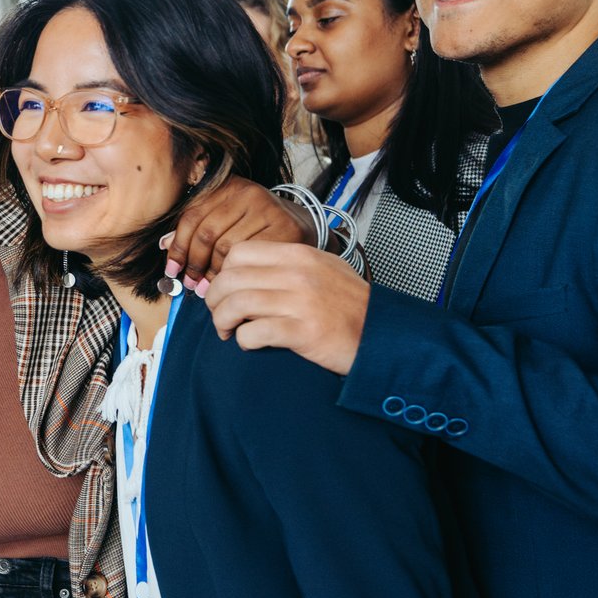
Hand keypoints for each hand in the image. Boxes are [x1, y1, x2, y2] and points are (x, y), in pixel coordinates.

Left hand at [164, 177, 312, 295]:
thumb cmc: (255, 227)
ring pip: (226, 248)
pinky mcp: (285, 229)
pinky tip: (230, 287)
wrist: (303, 227)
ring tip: (206, 290)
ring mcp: (269, 210)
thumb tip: (165, 244)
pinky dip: (234, 276)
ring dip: (211, 274)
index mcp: (228, 186)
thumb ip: (198, 228)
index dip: (178, 247)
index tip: (172, 270)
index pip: (192, 217)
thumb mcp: (226, 218)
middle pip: (206, 233)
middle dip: (193, 264)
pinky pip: (249, 259)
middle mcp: (248, 193)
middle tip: (189, 284)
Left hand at [204, 240, 369, 374]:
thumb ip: (288, 264)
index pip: (240, 253)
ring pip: (236, 304)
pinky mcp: (302, 332)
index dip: (223, 272)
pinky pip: (253, 333)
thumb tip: (248, 270)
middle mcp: (297, 274)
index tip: (225, 290)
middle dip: (214, 300)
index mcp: (299, 255)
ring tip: (227, 332)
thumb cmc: (350, 305)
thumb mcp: (323, 268)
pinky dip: (243, 340)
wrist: (383, 334)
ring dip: (222, 321)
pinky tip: (249, 344)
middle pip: (231, 279)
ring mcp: (300, 302)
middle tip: (219, 315)